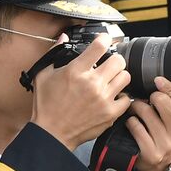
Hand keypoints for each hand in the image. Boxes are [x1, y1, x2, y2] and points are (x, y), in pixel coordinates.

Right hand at [30, 33, 131, 150]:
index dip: (105, 39)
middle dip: (114, 60)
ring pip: (126, 77)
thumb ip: (54, 53)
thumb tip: (63, 38)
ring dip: (119, 76)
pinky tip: (113, 97)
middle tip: (108, 65)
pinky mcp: (110, 113)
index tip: (105, 40)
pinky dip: (122, 97)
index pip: (100, 46)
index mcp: (76, 71)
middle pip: (119, 60)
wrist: (51, 133)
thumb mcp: (43, 75)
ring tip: (111, 80)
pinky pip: (128, 98)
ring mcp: (103, 98)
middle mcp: (92, 83)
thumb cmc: (46, 106)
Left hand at [127, 76, 170, 170]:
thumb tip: (162, 81)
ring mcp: (165, 143)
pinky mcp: (150, 151)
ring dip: (137, 107)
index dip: (167, 86)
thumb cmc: (170, 135)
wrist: (164, 164)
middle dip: (150, 97)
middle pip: (161, 101)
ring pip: (144, 111)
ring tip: (137, 110)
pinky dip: (130, 121)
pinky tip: (133, 123)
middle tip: (147, 100)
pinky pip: (134, 125)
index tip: (158, 81)